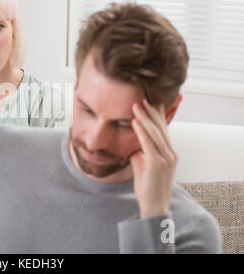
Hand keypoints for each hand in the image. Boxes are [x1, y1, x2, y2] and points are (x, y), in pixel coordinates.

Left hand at [130, 98, 177, 218]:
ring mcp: (166, 158)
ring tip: (136, 105)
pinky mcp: (158, 164)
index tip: (151, 102)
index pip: (163, 130)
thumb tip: (133, 143)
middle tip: (142, 98)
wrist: (154, 205)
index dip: (157, 115)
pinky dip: (141, 131)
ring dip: (144, 118)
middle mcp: (170, 153)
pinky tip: (135, 121)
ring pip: (155, 133)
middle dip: (151, 112)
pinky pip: (149, 144)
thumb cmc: (147, 186)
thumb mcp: (144, 165)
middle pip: (160, 128)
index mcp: (169, 153)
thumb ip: (141, 152)